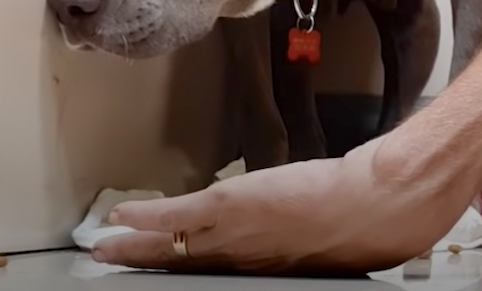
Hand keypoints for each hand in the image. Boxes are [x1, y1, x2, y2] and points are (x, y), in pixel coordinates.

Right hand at [90, 134, 478, 275]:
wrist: (376, 207)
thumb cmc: (365, 226)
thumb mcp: (331, 246)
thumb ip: (305, 245)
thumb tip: (295, 238)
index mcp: (265, 271)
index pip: (216, 276)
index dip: (186, 275)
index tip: (165, 275)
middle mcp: (243, 263)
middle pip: (184, 269)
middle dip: (144, 268)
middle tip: (110, 266)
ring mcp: (234, 235)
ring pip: (174, 246)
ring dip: (134, 247)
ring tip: (105, 247)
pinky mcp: (232, 207)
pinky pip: (180, 215)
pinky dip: (148, 218)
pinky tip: (123, 216)